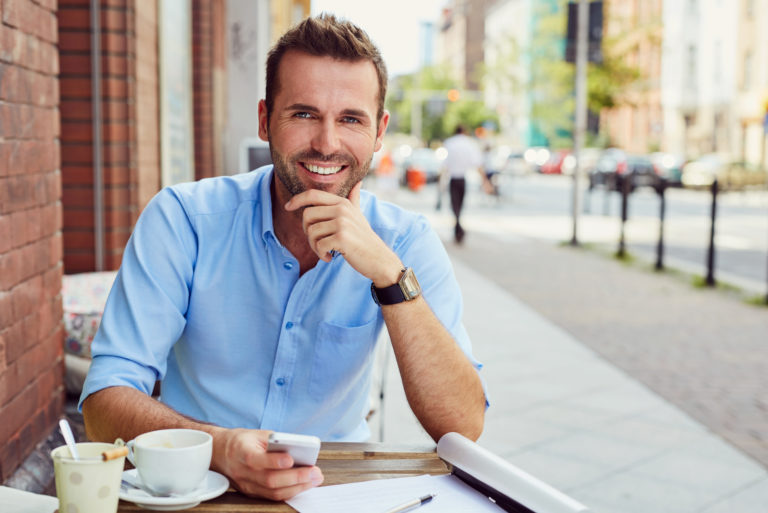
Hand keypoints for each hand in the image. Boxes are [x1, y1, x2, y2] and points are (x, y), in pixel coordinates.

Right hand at [211, 428, 322, 500]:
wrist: (220, 453)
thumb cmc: (243, 441)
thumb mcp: (258, 434)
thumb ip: (276, 441)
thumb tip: (300, 448)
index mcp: (241, 452)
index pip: (256, 459)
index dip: (274, 461)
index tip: (291, 459)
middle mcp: (242, 472)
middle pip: (269, 479)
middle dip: (295, 477)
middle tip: (315, 472)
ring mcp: (246, 485)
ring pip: (273, 492)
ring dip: (297, 487)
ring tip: (315, 478)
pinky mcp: (251, 493)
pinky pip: (273, 496)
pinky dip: (290, 491)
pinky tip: (304, 484)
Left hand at [285, 182, 402, 286]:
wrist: (379, 259)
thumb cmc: (365, 239)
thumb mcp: (359, 215)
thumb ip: (354, 199)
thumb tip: (357, 183)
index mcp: (343, 203)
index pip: (313, 195)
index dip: (297, 199)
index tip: (288, 207)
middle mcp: (342, 209)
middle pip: (307, 215)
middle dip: (307, 232)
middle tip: (318, 243)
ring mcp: (342, 223)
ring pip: (311, 232)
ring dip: (314, 247)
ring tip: (326, 251)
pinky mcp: (342, 238)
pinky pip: (318, 245)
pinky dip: (321, 254)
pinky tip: (330, 257)